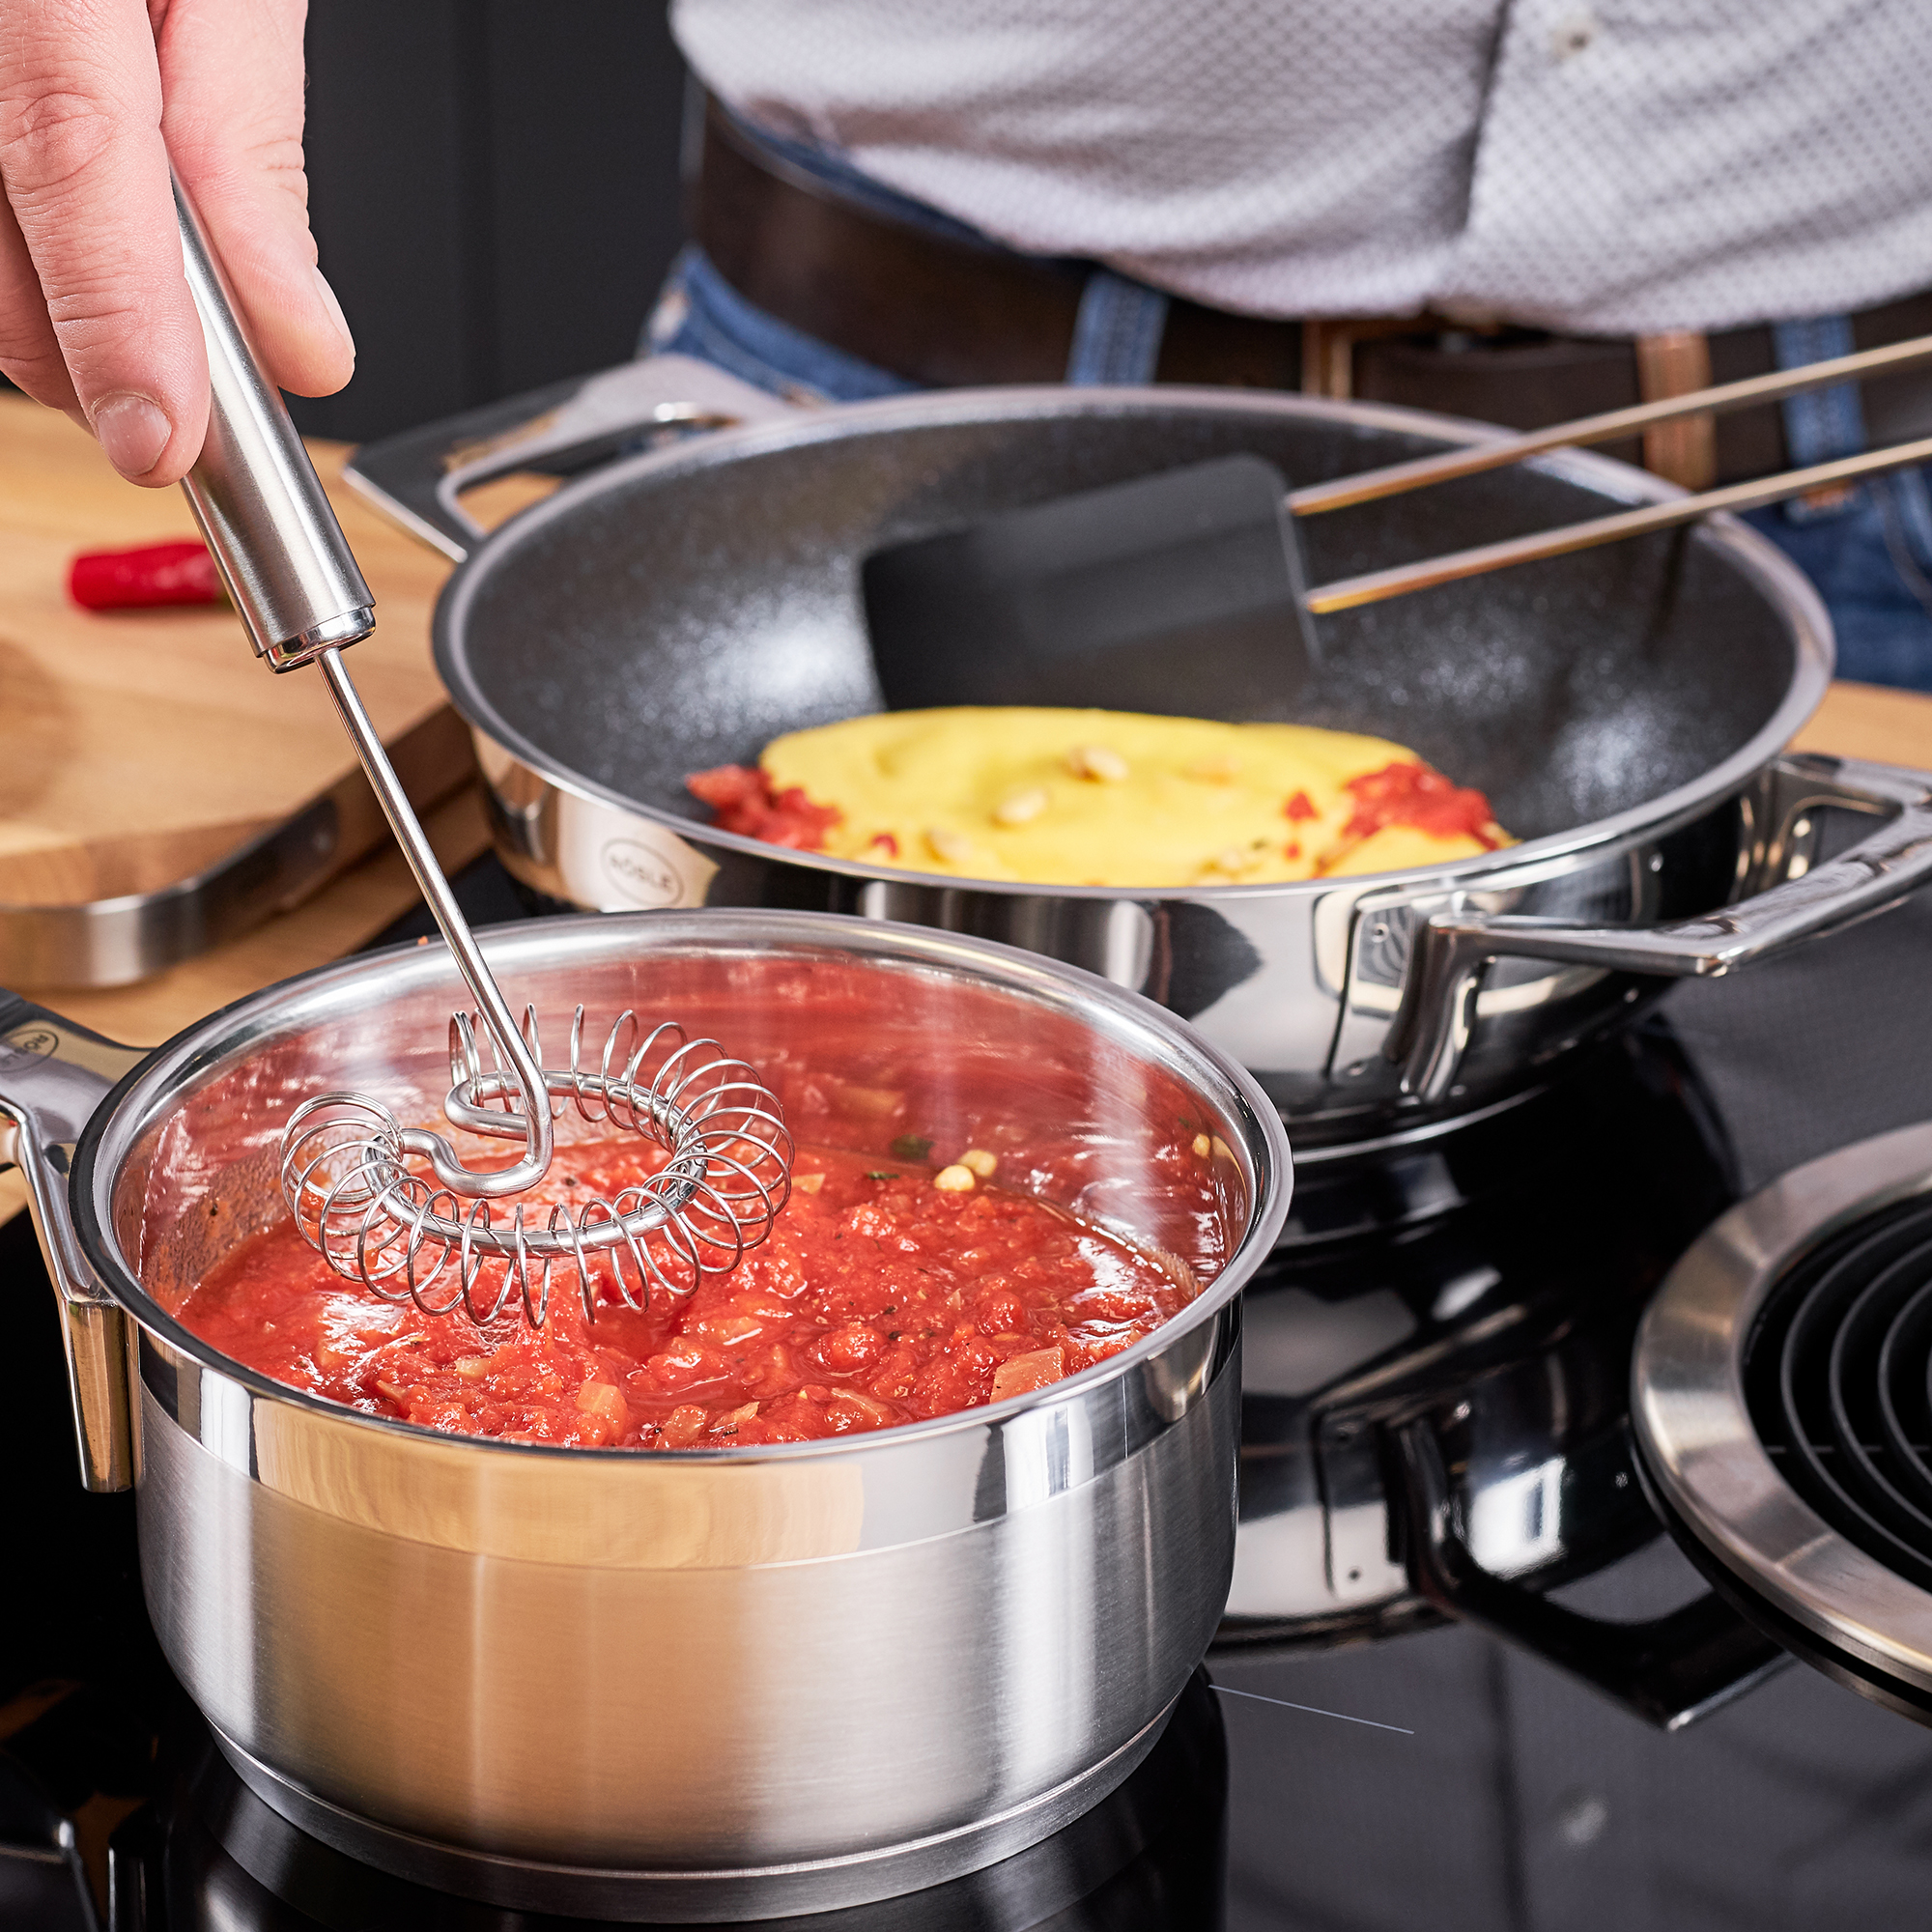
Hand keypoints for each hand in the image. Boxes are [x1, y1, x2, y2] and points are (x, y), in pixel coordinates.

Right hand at [0, 0, 353, 485]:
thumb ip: (248, 142)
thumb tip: (296, 333)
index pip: (70, 146)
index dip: (117, 314)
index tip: (164, 436)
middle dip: (97, 353)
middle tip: (187, 392)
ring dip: (51, 310)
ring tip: (134, 279)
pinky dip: (17, 255)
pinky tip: (64, 234)